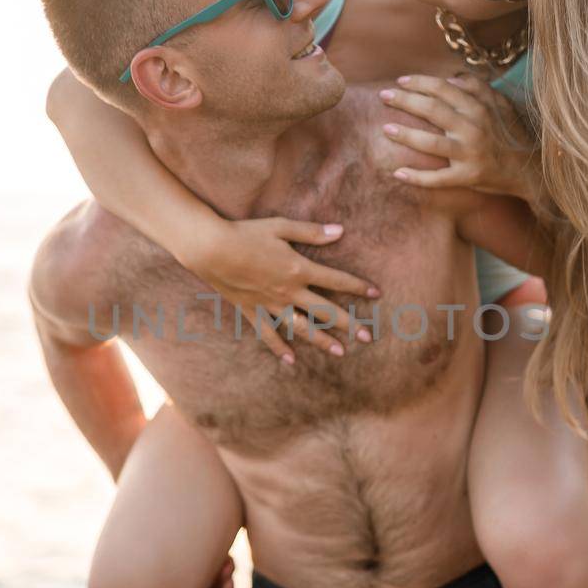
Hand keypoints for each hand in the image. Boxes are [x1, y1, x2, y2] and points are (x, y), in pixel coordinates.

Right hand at [186, 217, 379, 362]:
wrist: (211, 249)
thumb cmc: (246, 233)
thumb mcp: (281, 227)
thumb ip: (311, 232)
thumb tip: (340, 231)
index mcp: (299, 269)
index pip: (336, 280)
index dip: (358, 286)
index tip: (376, 294)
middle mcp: (289, 291)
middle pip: (325, 311)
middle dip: (349, 324)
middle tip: (367, 337)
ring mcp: (270, 304)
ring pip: (302, 327)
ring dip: (322, 340)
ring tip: (340, 352)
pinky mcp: (252, 311)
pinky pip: (269, 334)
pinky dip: (279, 348)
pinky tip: (291, 360)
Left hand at [378, 73, 538, 198]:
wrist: (529, 170)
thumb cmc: (510, 134)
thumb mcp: (501, 104)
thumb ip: (477, 87)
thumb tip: (450, 78)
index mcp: (479, 108)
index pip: (443, 89)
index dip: (419, 83)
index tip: (400, 82)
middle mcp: (473, 128)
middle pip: (432, 110)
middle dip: (405, 101)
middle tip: (383, 97)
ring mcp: (469, 154)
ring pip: (432, 144)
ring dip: (406, 136)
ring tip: (386, 130)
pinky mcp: (468, 177)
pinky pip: (438, 179)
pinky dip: (417, 178)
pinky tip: (398, 173)